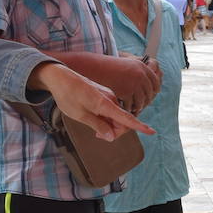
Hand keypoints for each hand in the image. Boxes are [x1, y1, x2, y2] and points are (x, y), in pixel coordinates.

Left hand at [32, 63, 153, 140]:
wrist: (60, 76)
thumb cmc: (67, 95)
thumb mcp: (80, 115)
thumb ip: (98, 125)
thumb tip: (112, 136)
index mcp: (105, 104)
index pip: (127, 118)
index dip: (140, 127)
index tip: (152, 131)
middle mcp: (110, 99)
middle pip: (122, 121)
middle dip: (115, 132)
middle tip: (98, 136)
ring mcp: (108, 96)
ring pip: (117, 116)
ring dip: (110, 126)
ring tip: (94, 129)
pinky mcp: (104, 95)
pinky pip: (112, 110)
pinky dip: (107, 118)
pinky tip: (95, 119)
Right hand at [104, 55, 161, 113]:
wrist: (99, 69)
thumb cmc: (112, 68)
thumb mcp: (129, 65)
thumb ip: (140, 72)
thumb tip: (152, 86)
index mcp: (142, 67)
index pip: (155, 81)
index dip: (155, 88)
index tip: (154, 93)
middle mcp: (140, 75)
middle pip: (149, 93)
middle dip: (147, 100)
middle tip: (145, 104)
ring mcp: (134, 84)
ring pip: (141, 101)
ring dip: (139, 106)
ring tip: (136, 109)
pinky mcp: (126, 92)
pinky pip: (131, 105)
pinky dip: (129, 109)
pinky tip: (127, 110)